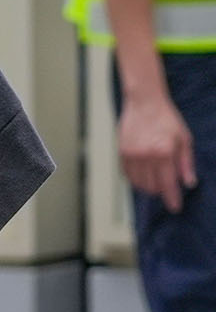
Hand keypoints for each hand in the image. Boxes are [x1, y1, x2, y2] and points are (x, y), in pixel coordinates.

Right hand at [122, 90, 197, 210]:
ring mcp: (131, 155)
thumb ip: (186, 163)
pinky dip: (136, 180)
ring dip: (148, 187)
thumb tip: (189, 183)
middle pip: (152, 187)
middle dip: (161, 191)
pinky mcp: (121, 153)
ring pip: (138, 183)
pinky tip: (144, 176)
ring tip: (156, 182)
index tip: (175, 208)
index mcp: (164, 152)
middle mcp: (145, 156)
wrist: (144, 103)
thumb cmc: (166, 119)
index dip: (172, 198)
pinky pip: (127, 175)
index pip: (168, 184)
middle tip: (167, 187)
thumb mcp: (184, 139)